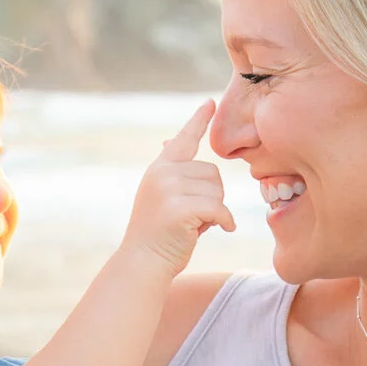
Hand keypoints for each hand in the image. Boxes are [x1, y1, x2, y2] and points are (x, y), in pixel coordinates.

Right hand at [121, 100, 234, 274]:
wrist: (142, 262)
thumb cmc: (158, 233)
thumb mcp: (162, 195)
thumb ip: (172, 172)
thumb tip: (166, 142)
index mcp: (159, 168)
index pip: (183, 139)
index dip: (198, 121)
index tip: (210, 103)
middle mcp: (162, 173)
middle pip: (212, 172)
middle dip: (212, 196)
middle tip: (192, 217)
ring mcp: (168, 189)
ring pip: (217, 191)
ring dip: (214, 210)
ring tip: (193, 224)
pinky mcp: (179, 208)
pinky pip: (218, 208)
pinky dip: (224, 221)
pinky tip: (221, 230)